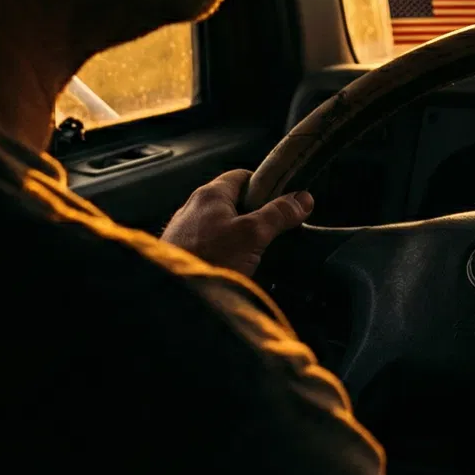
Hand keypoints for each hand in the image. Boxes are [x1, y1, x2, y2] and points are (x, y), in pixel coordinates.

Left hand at [160, 170, 312, 275]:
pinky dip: (221, 253)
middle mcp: (192, 207)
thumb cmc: (208, 259)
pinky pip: (207, 245)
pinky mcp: (178, 253)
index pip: (242, 176)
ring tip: (251, 256)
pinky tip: (229, 269)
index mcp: (210, 194)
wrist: (171, 298)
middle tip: (269, 234)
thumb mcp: (253, 235)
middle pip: (231, 201)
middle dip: (252, 216)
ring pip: (218, 225)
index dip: (264, 186)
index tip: (281, 202)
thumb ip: (278, 214)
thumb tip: (303, 198)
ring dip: (236, 237)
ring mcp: (182, 231)